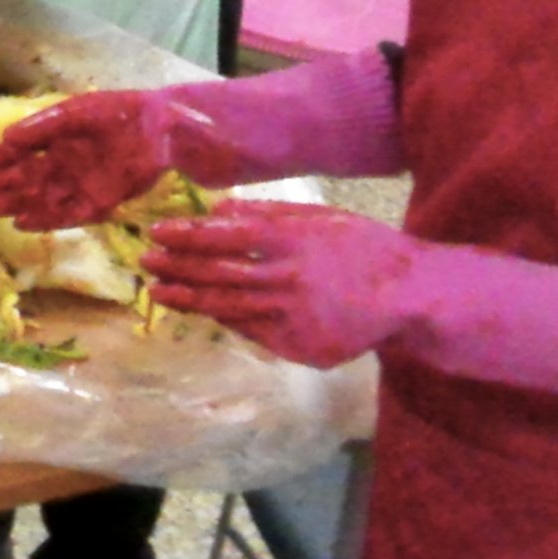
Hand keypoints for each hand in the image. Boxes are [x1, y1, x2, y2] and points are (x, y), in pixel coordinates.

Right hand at [0, 92, 176, 229]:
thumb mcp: (76, 112)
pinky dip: (45, 220)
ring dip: (16, 204)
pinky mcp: (100, 201)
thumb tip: (6, 138)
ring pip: (40, 198)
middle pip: (24, 178)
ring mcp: (80, 183)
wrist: (162, 129)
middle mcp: (64, 162)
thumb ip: (42, 126)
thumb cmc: (118, 112)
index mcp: (55, 137)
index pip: (16, 152)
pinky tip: (23, 223)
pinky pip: (66, 214)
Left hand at [142, 200, 417, 367]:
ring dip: (189, 299)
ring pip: (230, 308)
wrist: (411, 296)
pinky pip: (254, 332)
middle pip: (221, 275)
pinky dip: (226, 319)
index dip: (188, 236)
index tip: (156, 232)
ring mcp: (295, 318)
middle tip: (146, 262)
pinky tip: (202, 310)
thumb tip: (218, 211)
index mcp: (294, 242)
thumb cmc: (363, 248)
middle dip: (178, 268)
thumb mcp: (320, 218)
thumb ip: (268, 216)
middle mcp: (289, 280)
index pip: (227, 237)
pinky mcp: (302, 348)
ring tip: (157, 292)